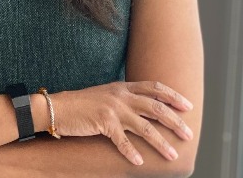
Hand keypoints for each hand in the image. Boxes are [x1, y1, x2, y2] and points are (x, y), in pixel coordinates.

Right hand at [51, 81, 193, 165]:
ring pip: (144, 126)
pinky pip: (122, 140)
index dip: (172, 96)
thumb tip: (146, 109)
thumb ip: (125, 98)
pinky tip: (140, 161)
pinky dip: (132, 152)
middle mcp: (121, 95)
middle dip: (174, 121)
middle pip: (155, 107)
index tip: (187, 106)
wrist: (59, 107)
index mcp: (123, 87)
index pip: (154, 87)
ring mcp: (112, 108)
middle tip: (188, 134)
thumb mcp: (107, 94)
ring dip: (160, 142)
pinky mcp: (103, 122)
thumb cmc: (83, 103)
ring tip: (172, 155)